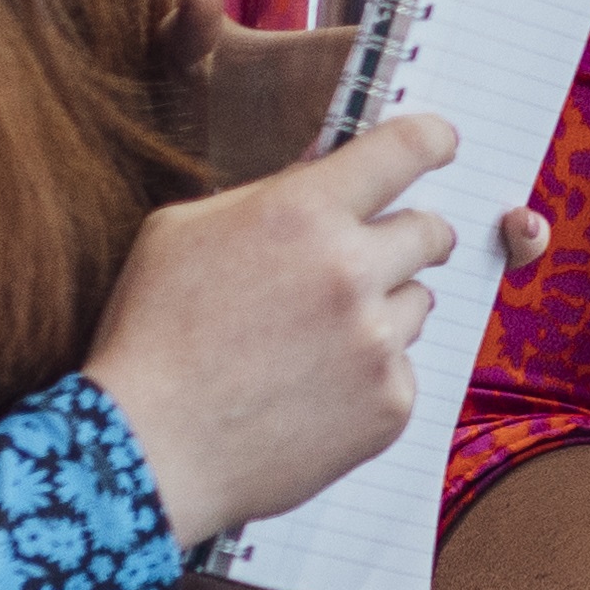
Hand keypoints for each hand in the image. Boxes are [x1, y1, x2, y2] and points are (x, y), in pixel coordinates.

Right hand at [89, 112, 525, 549]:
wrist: (150, 449)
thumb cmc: (152, 333)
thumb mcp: (180, 231)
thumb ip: (262, 196)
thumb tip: (319, 172)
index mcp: (302, 212)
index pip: (402, 150)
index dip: (430, 140)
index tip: (439, 143)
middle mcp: (353, 270)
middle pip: (430, 232)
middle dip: (408, 236)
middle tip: (370, 259)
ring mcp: (378, 343)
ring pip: (417, 304)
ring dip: (382, 309)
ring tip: (314, 340)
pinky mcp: (390, 405)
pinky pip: (402, 371)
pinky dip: (369, 376)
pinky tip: (311, 391)